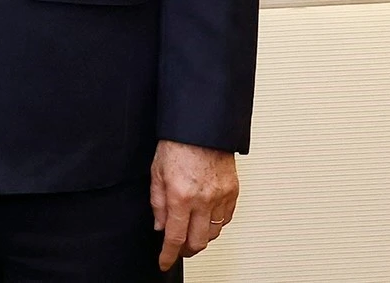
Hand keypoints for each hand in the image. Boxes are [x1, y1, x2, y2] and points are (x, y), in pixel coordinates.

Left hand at [151, 140, 238, 268]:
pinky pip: (226, 218)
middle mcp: (203, 199)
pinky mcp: (233, 192)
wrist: (201, 127)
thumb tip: (160, 226)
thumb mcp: (156, 173)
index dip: (168, 254)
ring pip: (214, 233)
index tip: (164, 261)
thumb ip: (157, 203)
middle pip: (198, 242)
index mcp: (181, 195)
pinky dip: (215, 224)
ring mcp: (221, 197)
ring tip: (191, 232)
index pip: (174, 236)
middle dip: (186, 250)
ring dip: (201, 238)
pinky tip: (206, 218)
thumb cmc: (177, 144)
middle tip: (177, 248)